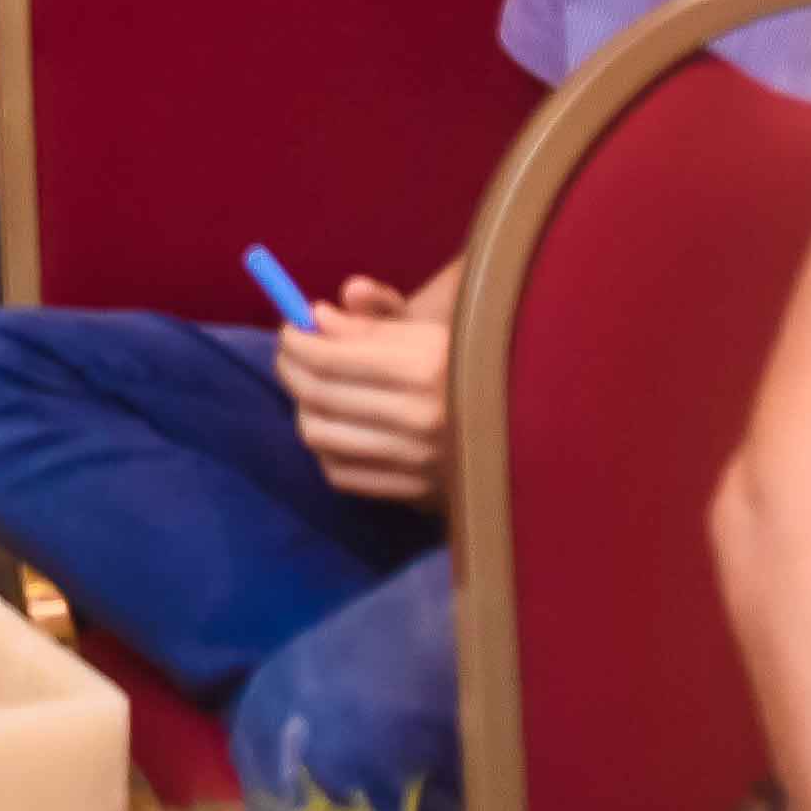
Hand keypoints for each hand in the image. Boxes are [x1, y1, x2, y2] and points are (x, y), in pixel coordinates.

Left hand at [272, 276, 456, 500]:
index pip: (330, 358)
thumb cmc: (461, 365)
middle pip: (319, 396)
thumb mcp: (423, 329)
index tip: (290, 330)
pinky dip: (324, 448)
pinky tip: (333, 425)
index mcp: (426, 368)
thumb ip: (366, 322)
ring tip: (310, 389)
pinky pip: (340, 473)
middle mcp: (422, 418)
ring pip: (321, 436)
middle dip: (291, 369)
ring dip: (303, 408)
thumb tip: (313, 319)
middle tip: (289, 354)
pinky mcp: (414, 491)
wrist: (520, 423)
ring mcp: (417, 460)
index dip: (297, 342)